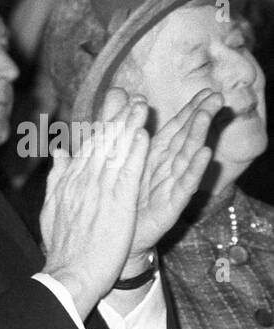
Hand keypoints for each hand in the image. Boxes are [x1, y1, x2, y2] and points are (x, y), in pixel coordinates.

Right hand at [41, 88, 150, 315]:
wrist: (68, 274)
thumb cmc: (63, 248)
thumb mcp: (51, 208)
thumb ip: (57, 177)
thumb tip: (59, 150)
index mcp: (69, 183)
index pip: (87, 147)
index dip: (102, 125)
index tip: (113, 105)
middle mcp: (82, 182)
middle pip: (101, 144)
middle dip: (116, 117)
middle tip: (131, 95)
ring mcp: (99, 192)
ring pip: (115, 153)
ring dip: (128, 127)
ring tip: (140, 105)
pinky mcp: (116, 205)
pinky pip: (127, 173)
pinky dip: (134, 153)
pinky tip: (143, 135)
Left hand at [128, 88, 221, 259]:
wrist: (111, 238)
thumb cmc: (117, 198)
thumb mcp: (115, 158)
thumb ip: (117, 126)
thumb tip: (116, 92)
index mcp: (153, 157)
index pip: (175, 129)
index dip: (190, 110)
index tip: (207, 90)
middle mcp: (166, 170)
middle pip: (185, 139)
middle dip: (200, 117)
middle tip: (216, 97)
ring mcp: (170, 187)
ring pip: (186, 159)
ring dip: (198, 137)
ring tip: (207, 116)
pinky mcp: (170, 206)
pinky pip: (184, 186)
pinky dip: (194, 170)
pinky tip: (204, 154)